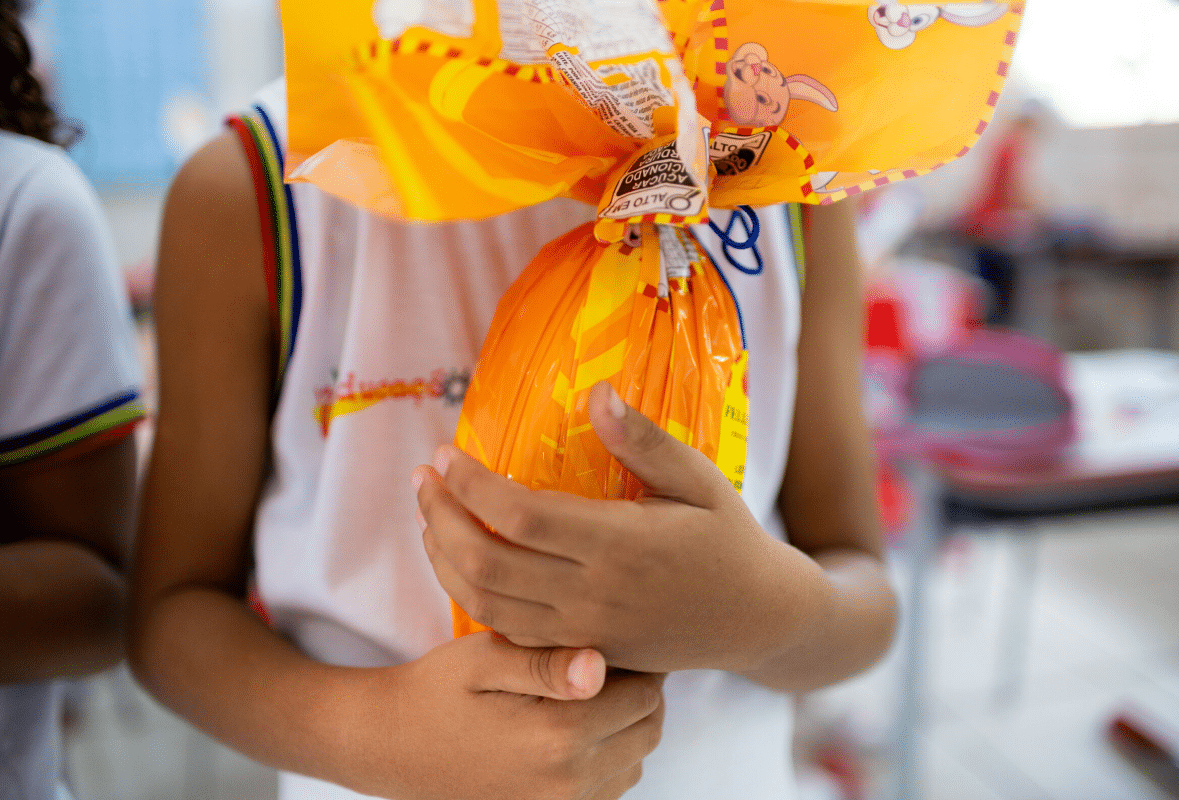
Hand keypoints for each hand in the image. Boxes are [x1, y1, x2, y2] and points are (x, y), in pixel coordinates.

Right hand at [351, 631, 662, 799]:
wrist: (392, 745)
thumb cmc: (437, 691)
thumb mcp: (483, 659)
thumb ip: (545, 661)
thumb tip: (600, 664)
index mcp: (557, 736)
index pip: (644, 692)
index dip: (640, 658)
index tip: (618, 636)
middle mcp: (568, 781)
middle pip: (648, 728)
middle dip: (641, 689)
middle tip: (610, 659)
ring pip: (637, 759)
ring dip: (628, 723)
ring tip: (591, 691)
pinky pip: (611, 787)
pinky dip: (609, 754)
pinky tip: (576, 724)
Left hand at [413, 381, 806, 673]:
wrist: (756, 619)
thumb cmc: (727, 538)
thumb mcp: (698, 481)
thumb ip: (644, 441)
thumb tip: (597, 392)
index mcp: (621, 545)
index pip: (521, 516)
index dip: (470, 485)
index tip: (445, 454)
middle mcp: (593, 593)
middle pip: (486, 563)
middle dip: (440, 518)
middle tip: (423, 479)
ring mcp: (583, 630)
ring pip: (485, 604)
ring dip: (443, 558)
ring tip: (428, 516)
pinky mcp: (579, 651)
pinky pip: (506, 632)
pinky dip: (470, 596)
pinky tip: (459, 560)